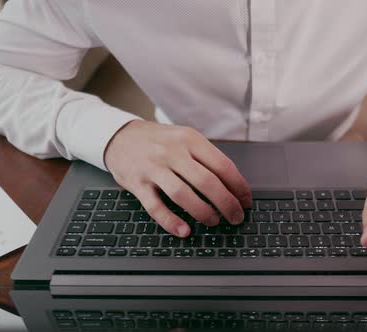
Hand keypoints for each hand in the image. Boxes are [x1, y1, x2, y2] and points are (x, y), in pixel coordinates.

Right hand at [104, 120, 251, 237]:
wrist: (120, 136)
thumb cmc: (159, 141)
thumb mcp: (184, 139)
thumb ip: (206, 158)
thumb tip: (233, 186)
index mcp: (190, 140)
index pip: (222, 165)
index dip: (238, 187)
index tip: (246, 201)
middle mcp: (173, 152)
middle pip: (207, 181)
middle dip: (227, 203)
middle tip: (236, 217)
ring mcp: (154, 168)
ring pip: (183, 194)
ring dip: (203, 212)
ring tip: (214, 221)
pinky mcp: (138, 184)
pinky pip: (156, 207)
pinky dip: (171, 221)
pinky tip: (184, 230)